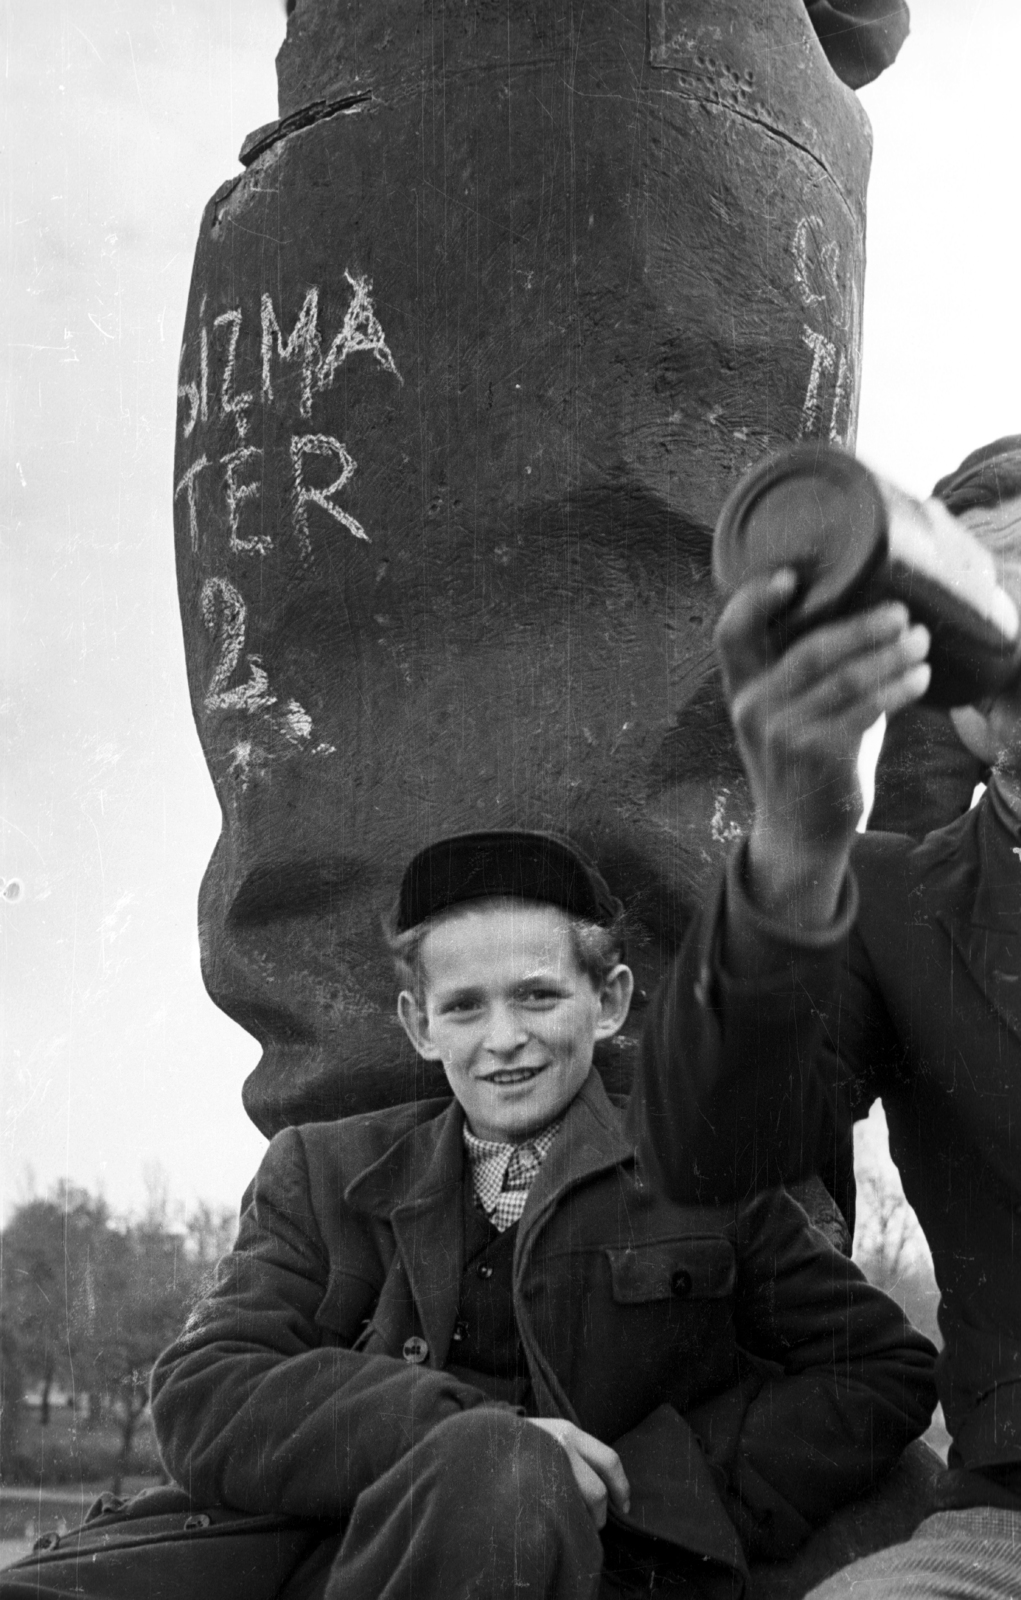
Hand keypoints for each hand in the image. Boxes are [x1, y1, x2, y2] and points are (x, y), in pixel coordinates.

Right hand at [526, 1417, 629, 1528]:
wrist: (482, 1437)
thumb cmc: (525, 1442)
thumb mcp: (553, 1434)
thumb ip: (577, 1452)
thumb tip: (607, 1489)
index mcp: (569, 1433)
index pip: (609, 1461)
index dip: (622, 1488)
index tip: (623, 1507)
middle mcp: (559, 1445)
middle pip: (596, 1491)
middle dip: (599, 1515)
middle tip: (594, 1524)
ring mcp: (542, 1463)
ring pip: (576, 1504)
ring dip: (579, 1519)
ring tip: (570, 1521)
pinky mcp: (526, 1481)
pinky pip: (553, 1510)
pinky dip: (559, 1520)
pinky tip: (552, 1519)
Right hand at [715, 570, 930, 926]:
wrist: (799, 834)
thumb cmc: (803, 763)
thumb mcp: (787, 716)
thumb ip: (807, 674)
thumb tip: (868, 620)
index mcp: (741, 690)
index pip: (731, 634)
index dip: (753, 599)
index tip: (790, 576)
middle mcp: (753, 708)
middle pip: (810, 648)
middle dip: (862, 626)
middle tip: (900, 614)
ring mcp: (781, 732)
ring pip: (846, 677)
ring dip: (891, 655)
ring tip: (921, 643)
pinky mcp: (814, 754)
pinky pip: (866, 708)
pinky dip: (899, 688)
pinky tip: (919, 678)